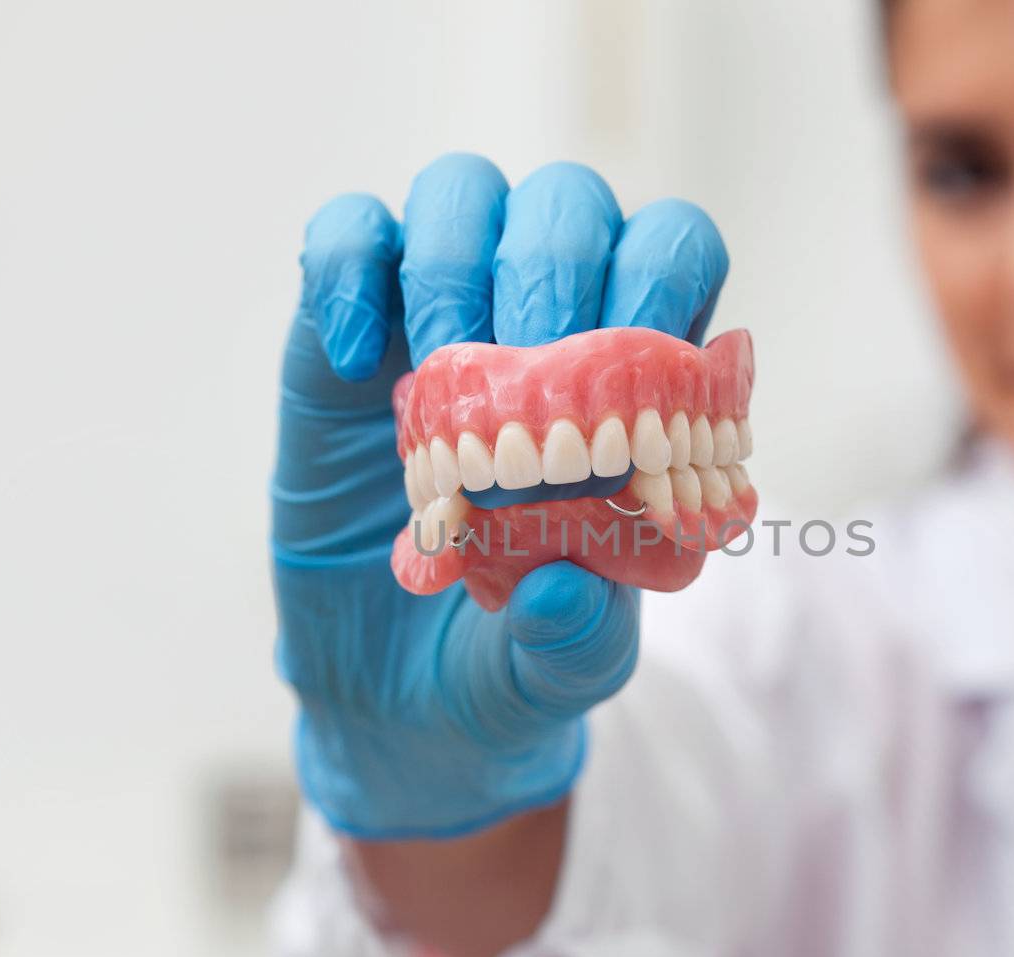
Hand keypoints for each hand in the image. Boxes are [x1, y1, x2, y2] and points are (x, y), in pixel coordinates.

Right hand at [270, 154, 729, 837]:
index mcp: (633, 382)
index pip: (671, 252)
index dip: (664, 271)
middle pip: (567, 208)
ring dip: (457, 260)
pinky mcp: (341, 342)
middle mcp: (542, 326)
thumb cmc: (513, 662)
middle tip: (533, 363)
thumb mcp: (562, 676)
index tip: (643, 343)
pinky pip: (347, 239)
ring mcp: (438, 323)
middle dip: (555, 272)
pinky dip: (350, 268)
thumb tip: (566, 585)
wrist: (397, 702)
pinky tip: (354, 355)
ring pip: (463, 197)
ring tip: (443, 366)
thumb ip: (581, 641)